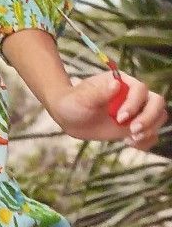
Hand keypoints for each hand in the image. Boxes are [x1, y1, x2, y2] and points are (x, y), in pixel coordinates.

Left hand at [50, 70, 166, 150]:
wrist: (69, 117)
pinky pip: (151, 133)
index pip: (140, 90)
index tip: (120, 118)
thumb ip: (98, 93)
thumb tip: (116, 84)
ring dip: (150, 130)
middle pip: (156, 102)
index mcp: (123, 82)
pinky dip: (146, 141)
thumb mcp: (82, 98)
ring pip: (158, 117)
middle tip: (133, 131)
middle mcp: (134, 95)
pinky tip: (130, 144)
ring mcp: (136, 111)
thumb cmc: (73, 103)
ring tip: (131, 139)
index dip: (134, 104)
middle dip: (149, 118)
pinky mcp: (134, 126)